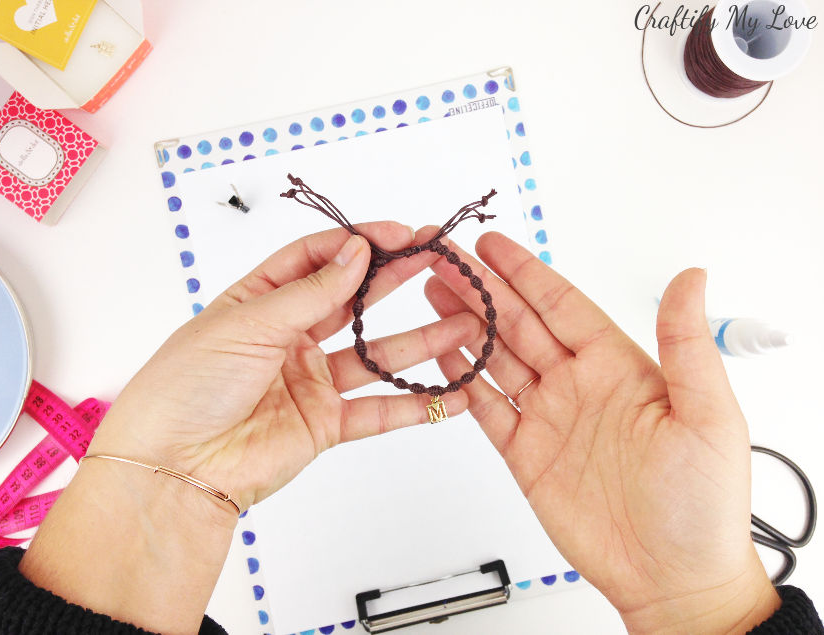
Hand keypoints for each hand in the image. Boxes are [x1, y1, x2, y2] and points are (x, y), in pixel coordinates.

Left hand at [21, 224, 477, 633]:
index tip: (400, 234)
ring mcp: (310, 381)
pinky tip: (452, 393)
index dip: (358, 243)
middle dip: (397, 279)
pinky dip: (416, 405)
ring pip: (376, 354)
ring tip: (466, 323)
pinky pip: (378, 410)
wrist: (173, 469)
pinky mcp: (325, 424)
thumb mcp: (249, 324)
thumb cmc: (189, 385)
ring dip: (421, 341)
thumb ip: (311, 292)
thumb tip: (358, 250)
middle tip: (440, 260)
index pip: (316, 259)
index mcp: (260, 302)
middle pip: (353, 300)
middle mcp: (289, 337)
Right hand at [425, 231, 778, 633]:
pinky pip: (487, 409)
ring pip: (496, 359)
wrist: (671, 575)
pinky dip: (460, 381)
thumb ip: (685, 345)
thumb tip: (691, 278)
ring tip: (432, 295)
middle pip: (518, 324)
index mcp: (618, 366)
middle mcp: (578, 384)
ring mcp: (549, 417)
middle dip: (480, 289)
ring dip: (464, 326)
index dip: (524, 272)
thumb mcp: (709, 416)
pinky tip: (441, 354)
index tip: (492, 245)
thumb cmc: (702, 501)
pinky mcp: (526, 454)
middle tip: (443, 261)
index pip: (561, 305)